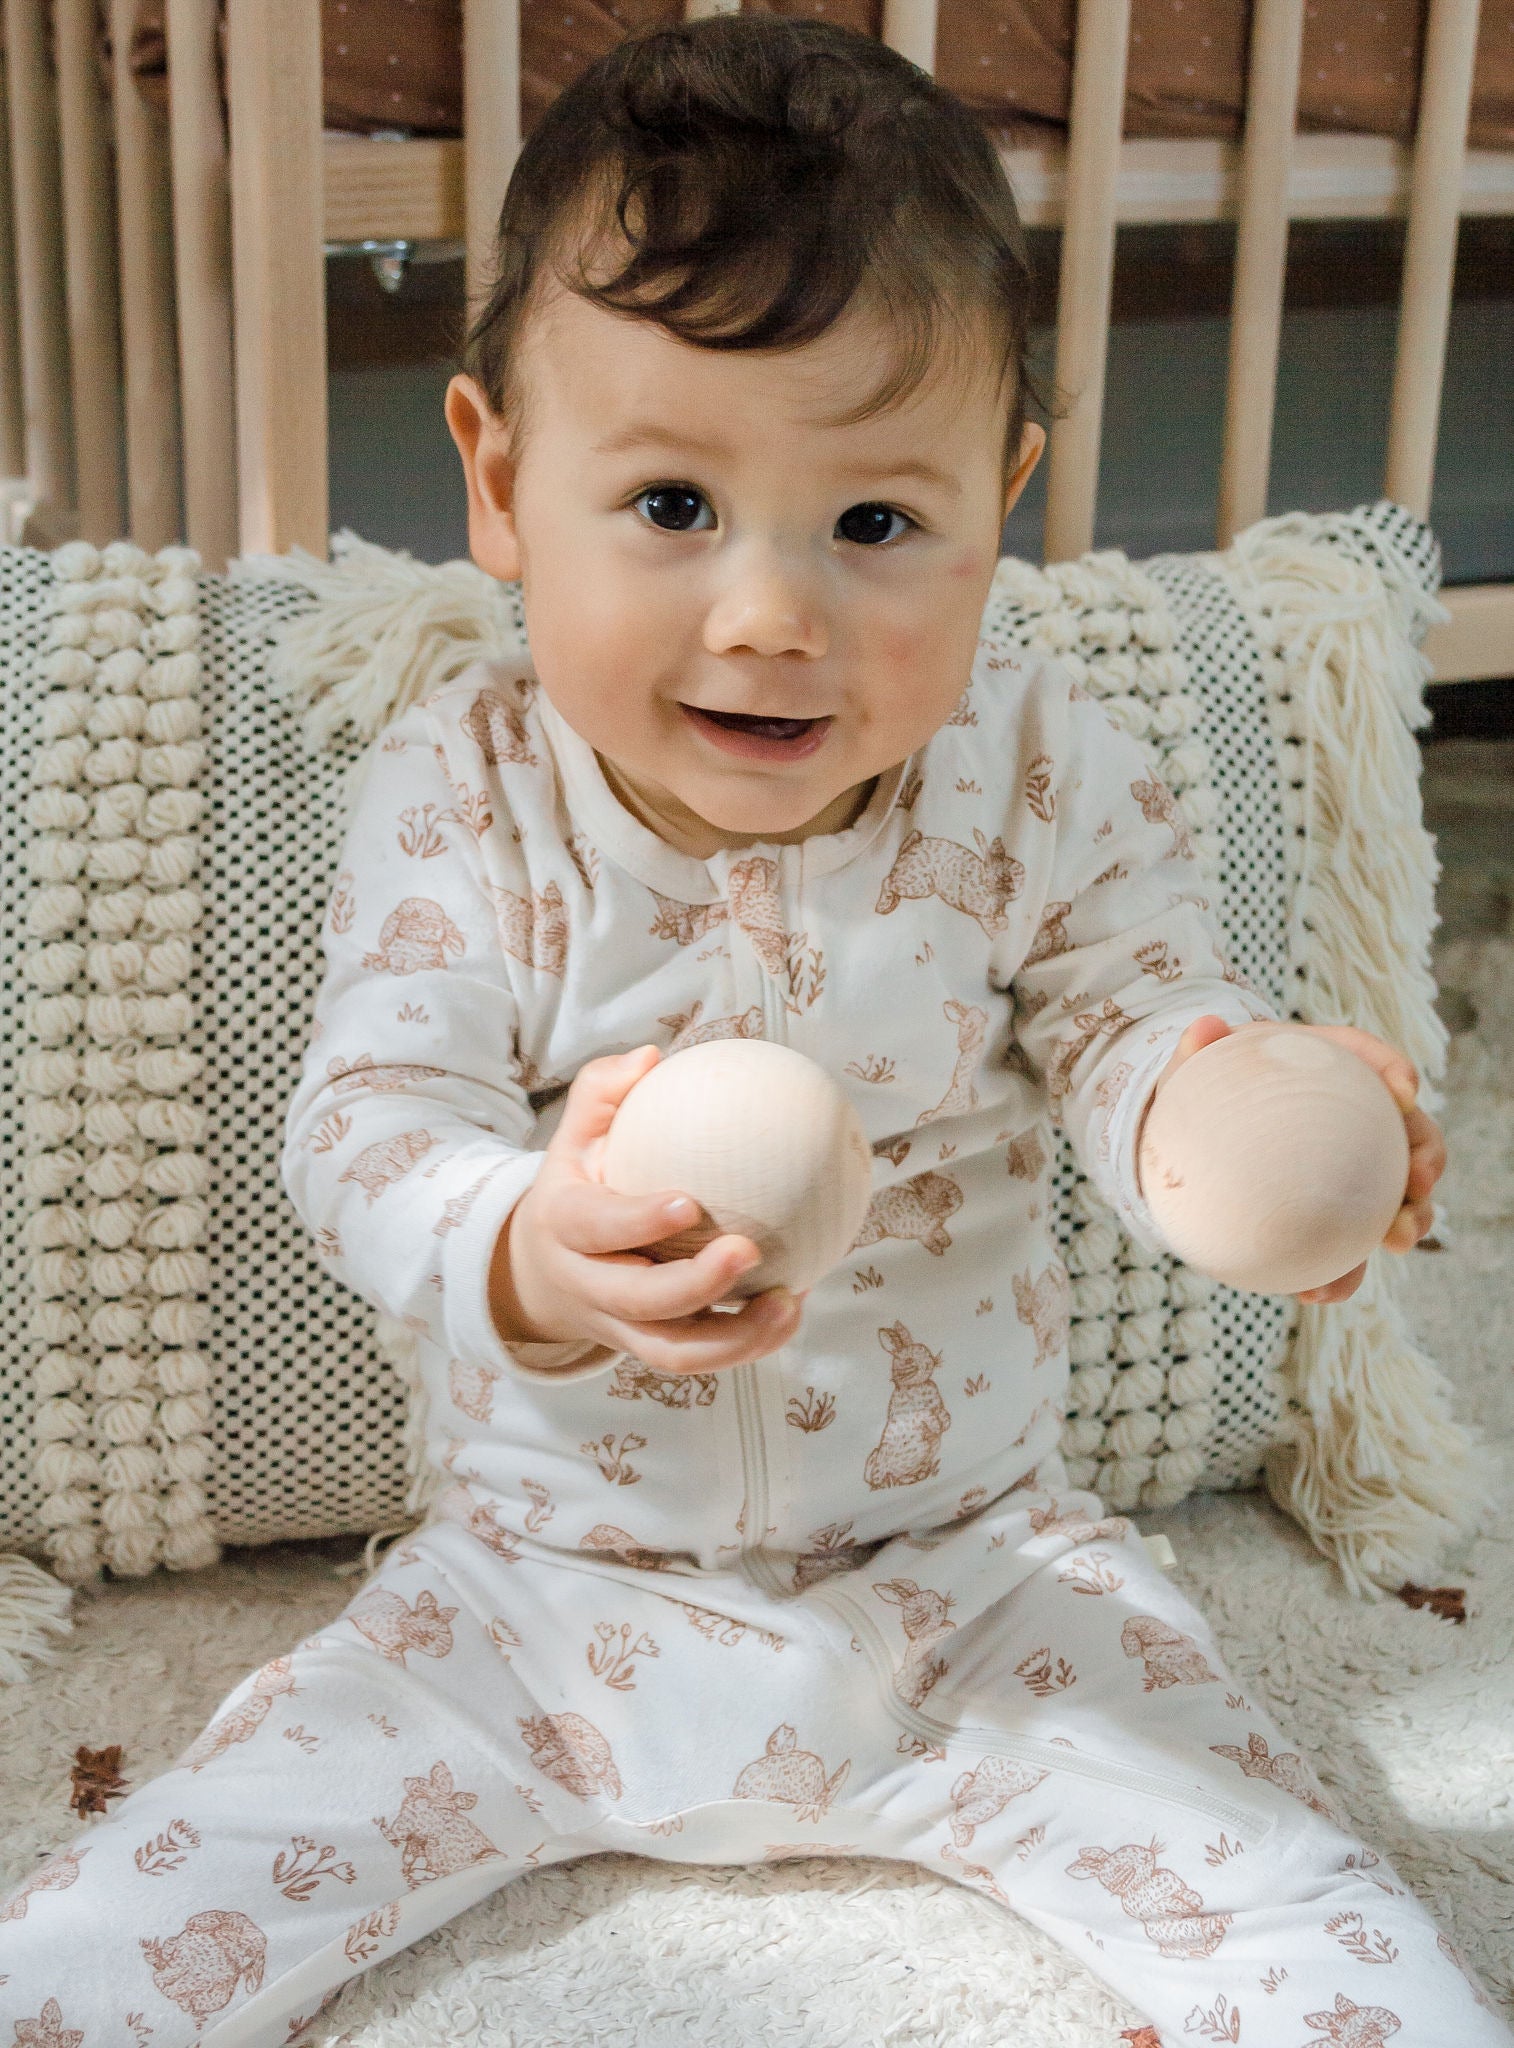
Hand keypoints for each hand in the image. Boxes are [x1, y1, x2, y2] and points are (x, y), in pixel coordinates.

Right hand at [490, 1044, 804, 1373]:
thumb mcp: (574, 1136)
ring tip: (790, 1303)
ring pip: (674, 1351)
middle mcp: (589, 1285)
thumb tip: (650, 1057)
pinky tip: (794, 1305)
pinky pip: (701, 1357)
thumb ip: (602, 1092)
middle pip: (637, 1300)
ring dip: (736, 1337)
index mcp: (565, 1227)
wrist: (544, 1272)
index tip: (690, 1202)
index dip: (638, 1221)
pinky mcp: (651, 1348)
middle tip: (750, 1250)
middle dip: (695, 1284)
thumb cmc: (579, 1184)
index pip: (596, 1228)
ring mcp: (620, 1326)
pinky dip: (751, 1342)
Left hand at [1150, 1015, 1445, 1305]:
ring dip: (1409, 1219)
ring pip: (1399, 1194)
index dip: (1395, 1070)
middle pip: (1410, 1133)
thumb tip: (1203, 1028)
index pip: (1372, 1060)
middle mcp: (1358, 1119)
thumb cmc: (1210, 1092)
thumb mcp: (1199, 1071)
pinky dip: (1342, 1272)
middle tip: (1419, 1183)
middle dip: (1427, 1158)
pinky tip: (1318, 1292)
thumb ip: (1199, 1052)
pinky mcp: (1336, 1217)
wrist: (1196, 1138)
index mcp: (1331, 1071)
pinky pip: (1348, 1246)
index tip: (1404, 1089)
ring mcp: (1354, 1170)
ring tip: (1396, 1241)